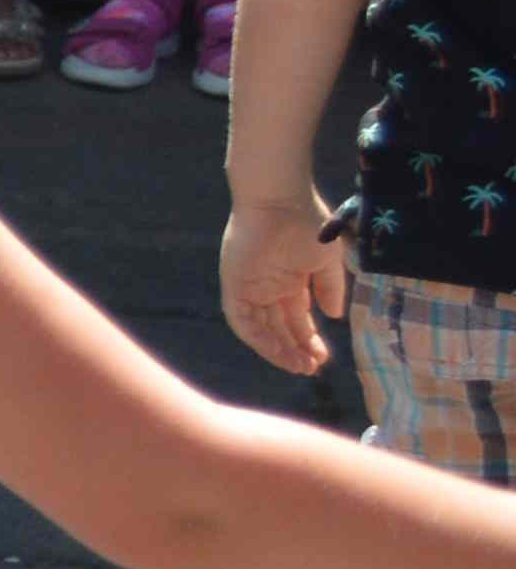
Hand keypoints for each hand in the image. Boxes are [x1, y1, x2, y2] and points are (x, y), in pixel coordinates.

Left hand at [222, 187, 348, 377]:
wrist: (280, 200)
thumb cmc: (306, 224)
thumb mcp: (326, 261)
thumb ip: (330, 289)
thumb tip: (334, 316)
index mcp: (289, 282)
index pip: (297, 320)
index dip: (308, 340)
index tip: (324, 358)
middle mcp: (268, 288)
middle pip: (279, 328)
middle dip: (295, 350)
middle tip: (312, 368)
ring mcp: (250, 287)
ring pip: (260, 329)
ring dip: (277, 350)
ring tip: (299, 366)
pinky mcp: (234, 285)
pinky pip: (241, 319)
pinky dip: (257, 337)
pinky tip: (277, 351)